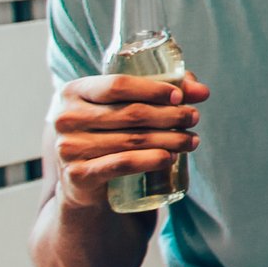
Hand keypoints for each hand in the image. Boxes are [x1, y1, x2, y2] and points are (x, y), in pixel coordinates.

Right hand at [49, 70, 209, 208]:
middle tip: (194, 118)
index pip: (117, 85)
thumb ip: (161, 93)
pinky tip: (170, 158)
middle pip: (130, 113)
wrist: (81, 181)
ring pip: (131, 140)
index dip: (153, 89)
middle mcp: (65, 118)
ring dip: (169, 139)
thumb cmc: (108, 133)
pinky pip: (122, 164)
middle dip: (170, 115)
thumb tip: (202, 91)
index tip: (181, 96)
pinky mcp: (77, 175)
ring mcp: (68, 148)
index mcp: (73, 91)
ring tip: (192, 140)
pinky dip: (151, 160)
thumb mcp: (124, 107)